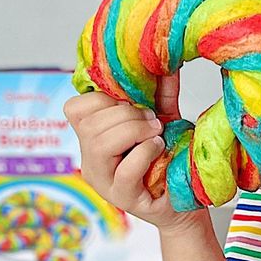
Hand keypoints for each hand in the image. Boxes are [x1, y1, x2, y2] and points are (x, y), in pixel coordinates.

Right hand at [63, 75, 206, 233]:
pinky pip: (125, 168)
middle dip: (125, 114)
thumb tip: (165, 59)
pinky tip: (159, 149)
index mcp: (92, 138)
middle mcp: (90, 160)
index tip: (130, 102)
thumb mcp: (161, 120)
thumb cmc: (167, 161)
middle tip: (152, 120)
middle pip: (88, 123)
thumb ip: (159, 94)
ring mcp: (103, 181)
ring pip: (100, 143)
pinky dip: (145, 152)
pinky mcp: (123, 198)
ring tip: (156, 134)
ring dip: (134, 130)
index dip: (101, 97)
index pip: (74, 108)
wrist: (185, 201)